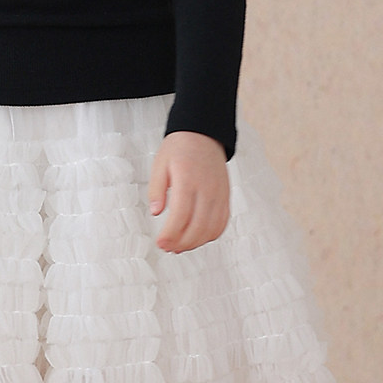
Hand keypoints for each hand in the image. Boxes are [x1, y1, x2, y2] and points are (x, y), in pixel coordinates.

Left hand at [147, 130, 229, 253]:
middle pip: (198, 226)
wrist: (204, 134)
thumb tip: (155, 212)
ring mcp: (219, 194)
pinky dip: (211, 235)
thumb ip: (156, 189)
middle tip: (167, 247)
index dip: (171, 234)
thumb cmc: (180, 148)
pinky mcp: (226, 197)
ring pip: (212, 228)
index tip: (160, 242)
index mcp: (188, 179)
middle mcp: (207, 188)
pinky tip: (197, 238)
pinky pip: (222, 222)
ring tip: (179, 246)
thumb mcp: (160, 164)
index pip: (181, 215)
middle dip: (182, 242)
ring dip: (196, 243)